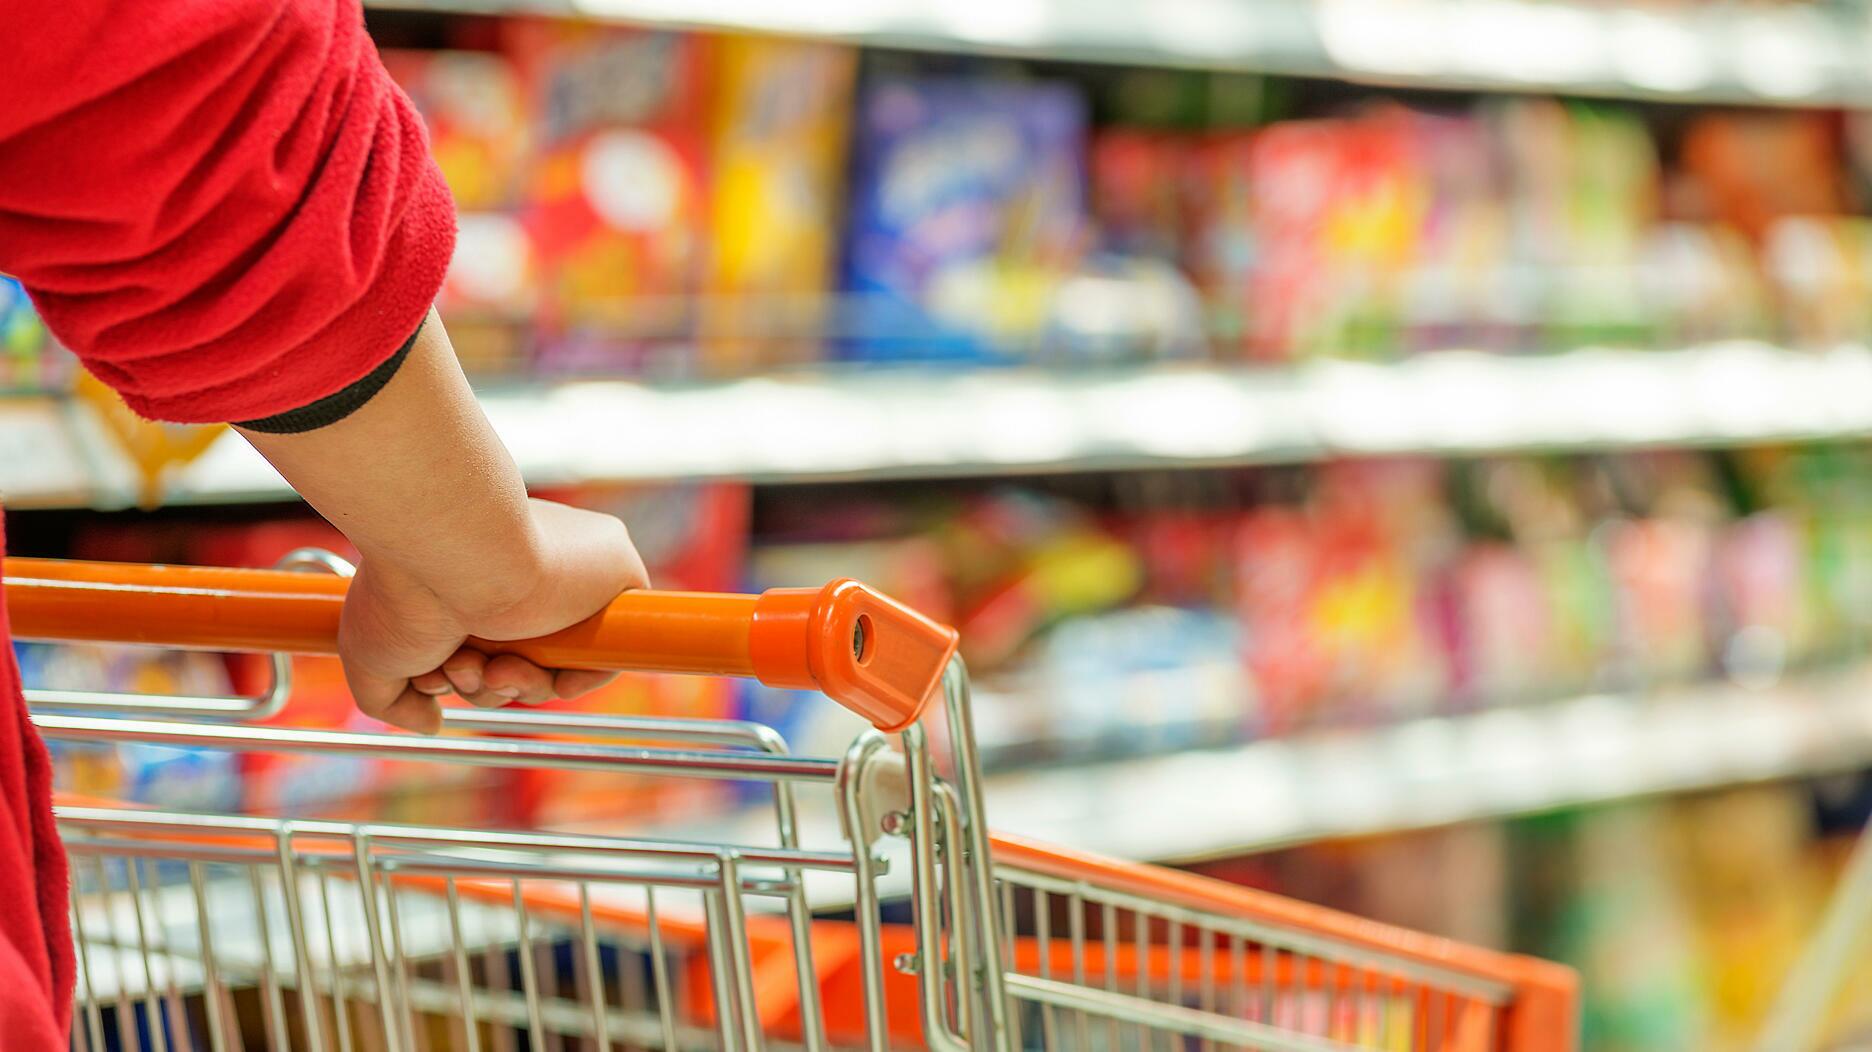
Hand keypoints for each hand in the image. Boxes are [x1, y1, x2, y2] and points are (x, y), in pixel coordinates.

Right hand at [336, 499, 650, 731]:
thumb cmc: (404, 592)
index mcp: (474, 578)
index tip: (435, 675)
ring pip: (556, 666)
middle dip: (484, 684)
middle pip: (518, 664)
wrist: (453, 549)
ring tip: (482, 661)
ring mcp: (569, 578)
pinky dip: (575, 679)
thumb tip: (432, 722)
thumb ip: (394, 699)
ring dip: (516, 685)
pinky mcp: (614, 576)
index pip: (485, 648)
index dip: (462, 676)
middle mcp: (522, 574)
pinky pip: (607, 655)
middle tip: (458, 668)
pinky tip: (539, 672)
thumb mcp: (371, 655)